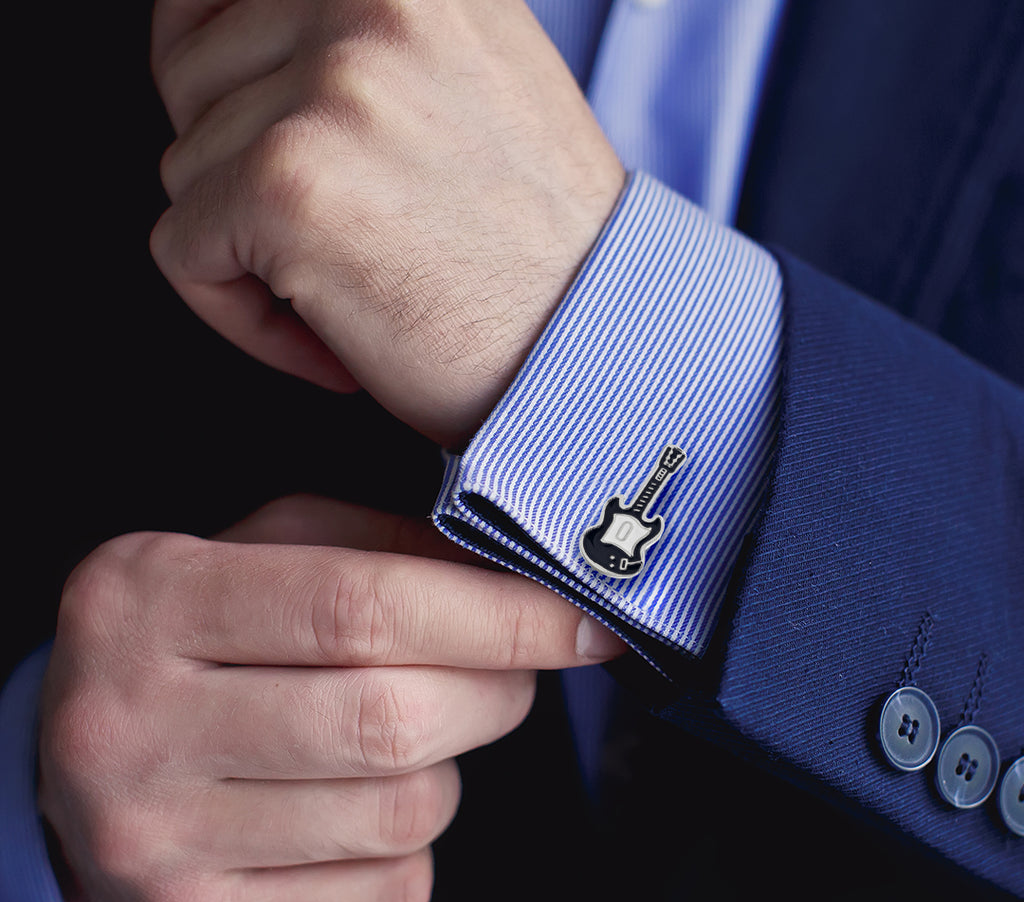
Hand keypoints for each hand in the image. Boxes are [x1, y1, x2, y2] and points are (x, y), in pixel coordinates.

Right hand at [38, 496, 623, 901]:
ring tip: (404, 732)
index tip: (584, 620)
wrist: (86, 764)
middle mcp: (133, 726)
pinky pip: (389, 893)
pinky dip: (413, 843)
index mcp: (151, 601)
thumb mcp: (271, 551)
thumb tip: (520, 582)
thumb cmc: (203, 637)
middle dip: (496, 691)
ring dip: (447, 766)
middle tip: (509, 669)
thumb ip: (388, 547)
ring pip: (402, 812)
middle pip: (391, 719)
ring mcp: (155, 845)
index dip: (498, 614)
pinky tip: (362, 801)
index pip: (361, 606)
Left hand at [149, 0, 624, 444]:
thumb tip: (244, 49)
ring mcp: (328, 87)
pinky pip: (183, 250)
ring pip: (187, 168)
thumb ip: (365, 46)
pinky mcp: (286, 183)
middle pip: (190, 80)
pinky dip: (239, 315)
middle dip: (237, 174)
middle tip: (329, 235)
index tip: (237, 129)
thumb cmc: (539, 252)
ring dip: (251, 252)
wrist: (594, 347)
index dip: (215, 72)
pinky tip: (329, 339)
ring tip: (350, 288)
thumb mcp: (471, 86)